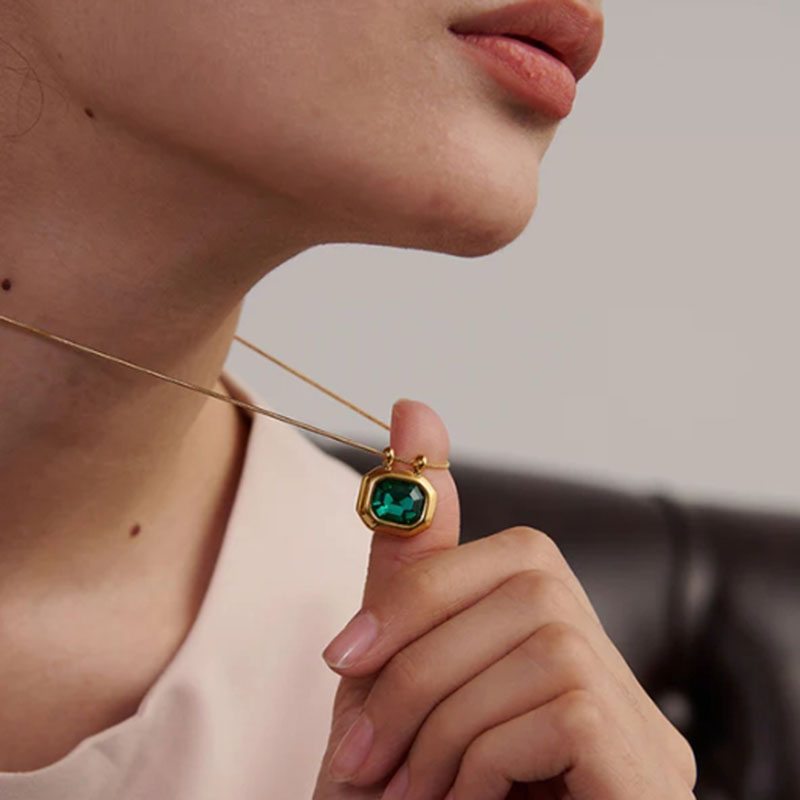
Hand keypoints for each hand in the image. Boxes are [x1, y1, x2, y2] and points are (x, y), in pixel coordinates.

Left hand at [312, 400, 696, 799]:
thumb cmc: (409, 793)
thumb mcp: (394, 671)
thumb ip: (413, 554)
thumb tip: (414, 406)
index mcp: (549, 641)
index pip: (514, 555)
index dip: (424, 587)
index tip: (344, 654)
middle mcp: (609, 667)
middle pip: (524, 588)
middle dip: (418, 662)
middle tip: (360, 752)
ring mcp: (639, 717)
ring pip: (532, 645)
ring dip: (436, 723)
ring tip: (402, 793)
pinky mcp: (644, 764)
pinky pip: (552, 705)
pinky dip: (476, 761)